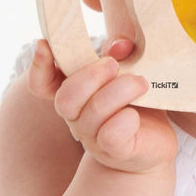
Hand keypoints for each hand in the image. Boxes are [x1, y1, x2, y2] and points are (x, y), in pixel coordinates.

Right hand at [28, 38, 176, 172]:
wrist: (157, 141)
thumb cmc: (140, 100)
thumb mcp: (131, 70)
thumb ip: (121, 53)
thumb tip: (120, 46)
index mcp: (77, 92)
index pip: (43, 84)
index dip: (39, 66)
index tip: (44, 44)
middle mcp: (79, 116)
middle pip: (66, 98)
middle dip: (90, 76)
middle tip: (114, 65)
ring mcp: (94, 136)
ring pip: (92, 112)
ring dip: (119, 91)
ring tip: (141, 82)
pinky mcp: (116, 151)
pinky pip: (111, 135)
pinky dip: (125, 119)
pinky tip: (136, 115)